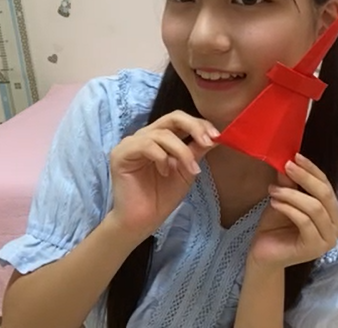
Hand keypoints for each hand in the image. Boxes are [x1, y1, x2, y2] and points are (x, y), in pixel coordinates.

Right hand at [107, 110, 218, 243]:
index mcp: (159, 138)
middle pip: (172, 117)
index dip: (199, 124)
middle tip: (208, 141)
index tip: (217, 136)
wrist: (143, 221)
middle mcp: (145, 136)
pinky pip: (146, 145)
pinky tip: (165, 172)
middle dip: (194, 127)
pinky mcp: (121, 154)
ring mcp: (131, 143)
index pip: (180, 120)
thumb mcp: (186, 170)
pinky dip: (161, 158)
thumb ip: (197, 151)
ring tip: (190, 170)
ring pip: (162, 134)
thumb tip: (216, 135)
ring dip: (182, 152)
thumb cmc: (162, 197)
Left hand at [248, 154, 337, 271]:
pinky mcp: (315, 248)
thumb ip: (290, 184)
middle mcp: (336, 226)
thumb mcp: (284, 199)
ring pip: (315, 208)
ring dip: (292, 195)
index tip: (296, 156)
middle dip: (305, 178)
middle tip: (286, 167)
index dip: (312, 170)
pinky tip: (274, 203)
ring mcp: (328, 239)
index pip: (327, 186)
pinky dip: (289, 208)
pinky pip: (305, 221)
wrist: (264, 254)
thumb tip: (290, 162)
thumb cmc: (277, 226)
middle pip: (325, 195)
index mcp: (333, 213)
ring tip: (273, 190)